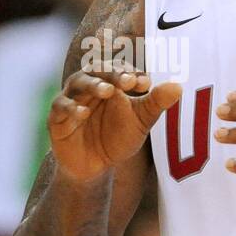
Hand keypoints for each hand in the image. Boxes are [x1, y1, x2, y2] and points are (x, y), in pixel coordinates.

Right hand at [49, 62, 180, 182]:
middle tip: (126, 80)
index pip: (120, 68)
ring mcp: (71, 99)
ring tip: (106, 91)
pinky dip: (71, 108)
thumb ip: (156, 103)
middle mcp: (90, 84)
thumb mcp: (140, 121)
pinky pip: (60, 106)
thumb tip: (178, 87)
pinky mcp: (57, 117)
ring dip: (92, 85)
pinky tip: (83, 113)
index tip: (145, 83)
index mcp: (111, 81)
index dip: (131, 73)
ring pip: (79, 82)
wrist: (96, 166)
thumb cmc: (118, 137)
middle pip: (98, 69)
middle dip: (112, 73)